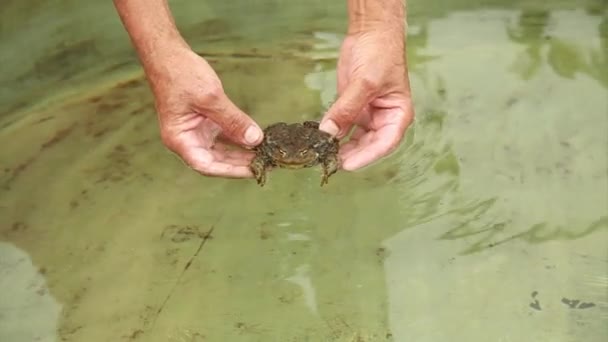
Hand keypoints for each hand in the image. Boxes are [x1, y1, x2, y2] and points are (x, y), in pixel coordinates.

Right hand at [146, 47, 263, 176]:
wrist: (168, 54)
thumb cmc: (180, 74)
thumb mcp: (210, 98)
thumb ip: (233, 121)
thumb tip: (255, 139)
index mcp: (180, 140)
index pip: (207, 165)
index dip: (231, 171)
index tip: (253, 170)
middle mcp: (186, 140)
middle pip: (217, 160)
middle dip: (240, 163)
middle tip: (266, 163)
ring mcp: (196, 131)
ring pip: (222, 149)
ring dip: (242, 152)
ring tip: (265, 154)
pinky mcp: (204, 122)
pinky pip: (224, 135)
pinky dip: (238, 137)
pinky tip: (255, 139)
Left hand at [319, 28, 414, 170]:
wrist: (371, 32)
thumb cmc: (381, 54)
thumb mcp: (364, 82)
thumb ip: (346, 108)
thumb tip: (328, 132)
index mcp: (398, 115)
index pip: (385, 143)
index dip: (367, 156)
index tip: (348, 164)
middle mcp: (384, 120)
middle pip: (368, 146)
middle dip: (350, 154)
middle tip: (330, 161)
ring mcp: (367, 116)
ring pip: (354, 140)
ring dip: (340, 147)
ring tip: (323, 154)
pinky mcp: (352, 109)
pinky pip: (342, 127)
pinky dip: (332, 133)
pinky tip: (320, 139)